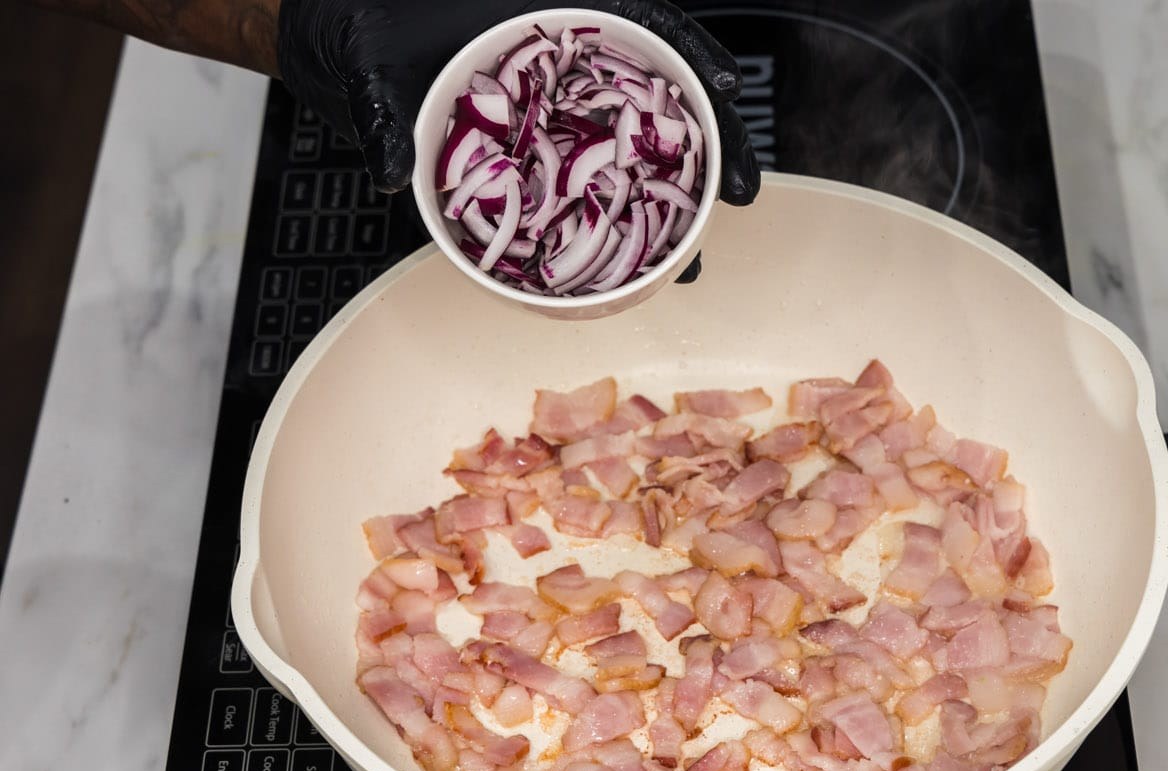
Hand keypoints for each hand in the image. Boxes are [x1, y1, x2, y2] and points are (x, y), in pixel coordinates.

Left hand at [277, 0, 760, 208]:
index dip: (691, 53)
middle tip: (738, 196)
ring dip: (675, 201)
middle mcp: (566, 65)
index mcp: (547, 20)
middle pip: (661, 98)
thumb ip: (386, 109)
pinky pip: (596, 185)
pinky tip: (642, 264)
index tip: (725, 91)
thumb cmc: (366, 32)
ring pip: (637, 149)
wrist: (345, 44)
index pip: (643, 24)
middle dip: (711, 147)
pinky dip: (622, 221)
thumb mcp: (374, 68)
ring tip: (692, 255)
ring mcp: (561, 113)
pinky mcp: (545, 152)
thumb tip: (390, 171)